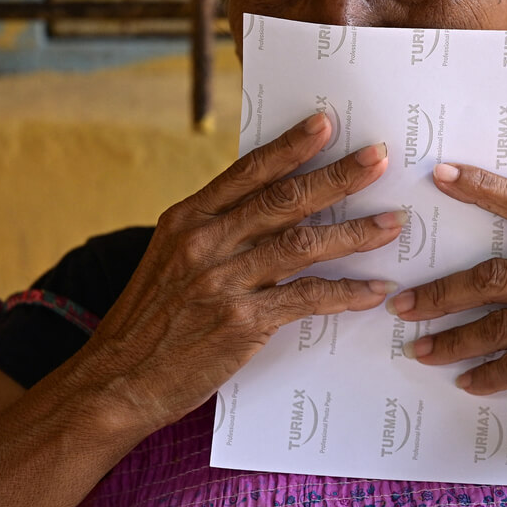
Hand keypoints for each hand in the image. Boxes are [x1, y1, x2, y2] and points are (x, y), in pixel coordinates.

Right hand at [82, 113, 403, 433]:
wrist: (115, 383)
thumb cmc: (149, 321)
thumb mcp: (170, 259)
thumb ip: (215, 231)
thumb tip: (271, 208)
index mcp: (187, 219)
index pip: (248, 170)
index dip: (291, 145)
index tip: (326, 122)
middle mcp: (205, 242)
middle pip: (284, 199)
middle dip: (337, 176)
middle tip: (379, 158)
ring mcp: (223, 281)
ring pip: (303, 244)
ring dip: (355, 232)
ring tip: (392, 223)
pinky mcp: (241, 322)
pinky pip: (306, 299)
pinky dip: (345, 293)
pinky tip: (373, 288)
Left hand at [387, 163, 506, 457]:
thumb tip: (481, 264)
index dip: (482, 187)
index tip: (440, 174)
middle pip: (493, 275)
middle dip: (440, 292)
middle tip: (403, 303)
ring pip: (495, 324)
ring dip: (452, 340)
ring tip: (419, 348)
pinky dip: (484, 375)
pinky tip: (464, 380)